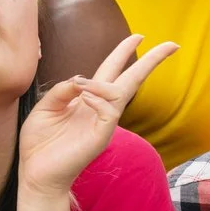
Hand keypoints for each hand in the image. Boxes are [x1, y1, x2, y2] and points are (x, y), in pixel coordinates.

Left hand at [19, 34, 177, 197]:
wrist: (37, 174)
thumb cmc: (40, 143)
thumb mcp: (45, 107)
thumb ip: (63, 90)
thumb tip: (82, 79)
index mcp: (87, 100)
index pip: (112, 71)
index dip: (123, 52)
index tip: (139, 36)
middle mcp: (100, 109)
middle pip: (132, 79)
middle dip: (151, 61)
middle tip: (173, 44)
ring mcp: (105, 123)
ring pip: (122, 91)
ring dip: (102, 83)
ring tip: (82, 87)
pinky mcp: (103, 136)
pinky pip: (110, 109)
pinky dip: (98, 98)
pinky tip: (83, 98)